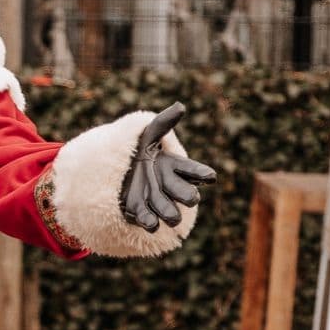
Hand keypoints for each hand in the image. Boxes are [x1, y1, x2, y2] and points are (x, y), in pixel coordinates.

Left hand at [120, 104, 215, 232]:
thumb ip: (163, 123)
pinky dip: (151, 222)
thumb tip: (181, 106)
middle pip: (187, 196)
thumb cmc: (139, 152)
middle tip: (191, 198)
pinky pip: (149, 221)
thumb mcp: (147, 136)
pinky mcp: (141, 212)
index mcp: (175, 168)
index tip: (210, 176)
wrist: (118, 173)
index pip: (194, 171)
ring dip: (170, 211)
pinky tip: (151, 222)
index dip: (202, 174)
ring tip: (171, 215)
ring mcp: (157, 201)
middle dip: (188, 197)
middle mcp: (170, 187)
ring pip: (170, 211)